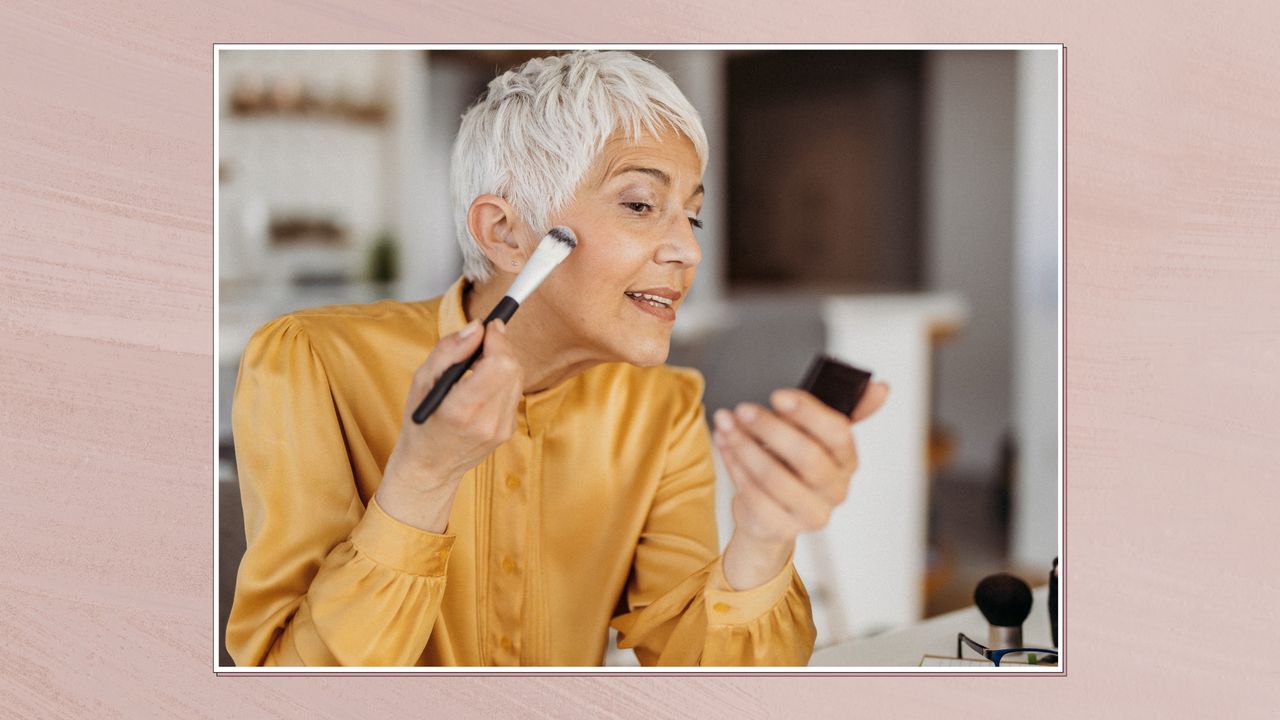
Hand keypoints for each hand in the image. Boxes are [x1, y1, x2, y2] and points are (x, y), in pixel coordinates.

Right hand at [377, 319, 523, 531]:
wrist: (430, 466)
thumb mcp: (422, 381)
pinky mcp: (508, 431)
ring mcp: (501, 429)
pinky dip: (502, 381)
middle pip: (512, 368)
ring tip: (478, 365)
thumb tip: (477, 327)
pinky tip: (482, 386)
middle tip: (483, 341)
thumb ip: (449, 350)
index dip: (498, 339)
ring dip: (502, 362)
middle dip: (501, 347)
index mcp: (461, 409)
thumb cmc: (421, 420)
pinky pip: (514, 393)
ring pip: (517, 378)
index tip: (489, 327)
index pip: (499, 364)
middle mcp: (486, 422)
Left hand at [714, 382, 888, 583]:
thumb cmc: (793, 466)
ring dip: (744, 446)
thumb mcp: (815, 434)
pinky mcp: (783, 528)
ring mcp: (811, 513)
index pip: (838, 432)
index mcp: (847, 460)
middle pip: (806, 456)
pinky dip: (735, 467)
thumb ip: (844, 410)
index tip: (777, 395)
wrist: (770, 515)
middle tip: (743, 410)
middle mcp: (835, 489)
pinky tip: (726, 447)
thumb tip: (881, 388)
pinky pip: (754, 496)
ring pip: (774, 477)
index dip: (808, 412)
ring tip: (725, 425)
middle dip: (770, 428)